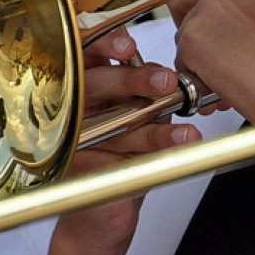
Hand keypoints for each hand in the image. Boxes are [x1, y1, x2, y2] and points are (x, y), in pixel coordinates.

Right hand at [54, 28, 200, 254]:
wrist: (103, 209)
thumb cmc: (119, 152)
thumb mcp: (134, 113)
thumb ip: (144, 90)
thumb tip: (168, 76)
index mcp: (82, 84)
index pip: (85, 54)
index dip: (102, 45)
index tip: (128, 47)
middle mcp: (68, 107)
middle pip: (92, 84)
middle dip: (131, 81)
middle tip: (166, 81)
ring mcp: (68, 138)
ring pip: (112, 126)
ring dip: (154, 131)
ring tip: (186, 133)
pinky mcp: (76, 169)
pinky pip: (117, 158)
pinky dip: (150, 157)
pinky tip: (175, 151)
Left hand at [169, 0, 254, 123]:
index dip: (225, 2)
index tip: (234, 21)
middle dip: (209, 25)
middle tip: (231, 50)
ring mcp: (209, 8)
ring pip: (187, 26)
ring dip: (202, 50)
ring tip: (230, 72)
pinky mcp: (193, 38)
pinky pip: (182, 55)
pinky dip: (196, 74)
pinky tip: (223, 85)